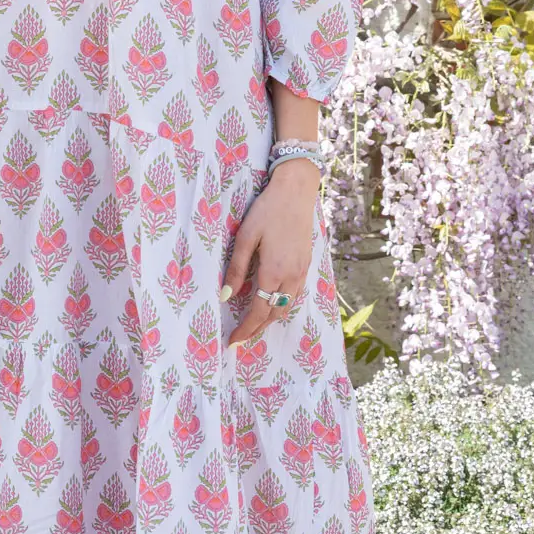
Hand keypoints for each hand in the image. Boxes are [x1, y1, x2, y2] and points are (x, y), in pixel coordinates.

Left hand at [222, 160, 319, 346]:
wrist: (296, 192)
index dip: (245, 330)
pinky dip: (282, 307)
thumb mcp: (245, 238)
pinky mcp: (306, 265)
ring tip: (253, 326)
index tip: (231, 341)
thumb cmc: (266, 211)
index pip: (258, 312)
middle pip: (274, 315)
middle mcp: (291, 278)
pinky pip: (295, 296)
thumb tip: (226, 297)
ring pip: (287, 308)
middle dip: (257, 330)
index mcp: (273, 273)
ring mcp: (302, 272)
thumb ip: (236, 269)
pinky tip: (272, 305)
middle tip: (239, 338)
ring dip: (270, 320)